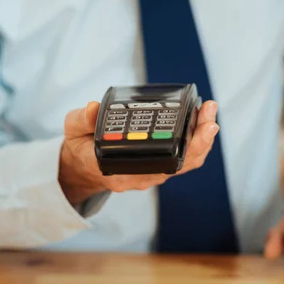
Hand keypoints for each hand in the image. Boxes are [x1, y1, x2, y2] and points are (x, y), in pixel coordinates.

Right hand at [58, 100, 219, 205]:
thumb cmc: (80, 148)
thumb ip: (82, 119)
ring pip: (184, 162)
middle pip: (180, 164)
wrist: (81, 168)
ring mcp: (150, 174)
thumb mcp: (73, 130)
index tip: (192, 128)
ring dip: (201, 139)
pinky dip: (194, 141)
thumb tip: (93, 108)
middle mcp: (139, 175)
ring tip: (210, 113)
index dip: (179, 149)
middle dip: (199, 140)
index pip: (156, 164)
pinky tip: (201, 121)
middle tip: (209, 116)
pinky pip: (181, 159)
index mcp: (117, 168)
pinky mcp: (156, 167)